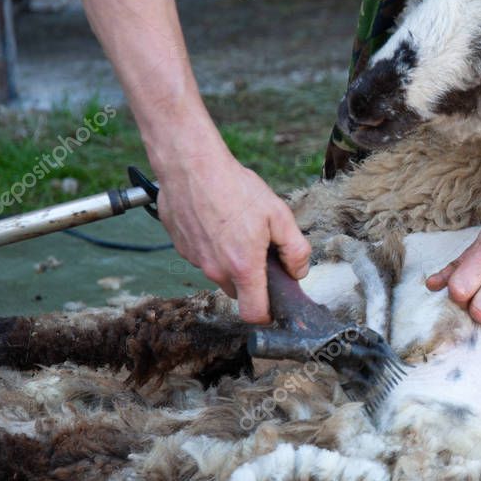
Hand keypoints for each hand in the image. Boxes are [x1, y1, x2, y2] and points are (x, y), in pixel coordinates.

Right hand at [156, 150, 310, 323]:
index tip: (274, 302)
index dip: (266, 314)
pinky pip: (203, 257)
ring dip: (231, 261)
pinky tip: (219, 221)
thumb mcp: (279, 215)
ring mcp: (195, 260)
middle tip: (261, 251)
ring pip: (220, 273)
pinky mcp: (181, 247)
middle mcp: (215, 270)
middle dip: (252, 280)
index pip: (254, 314)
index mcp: (242, 267)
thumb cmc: (235, 187)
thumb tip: (299, 271)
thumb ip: (295, 249)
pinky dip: (213, 247)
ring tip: (238, 229)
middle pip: (238, 292)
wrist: (191, 166)